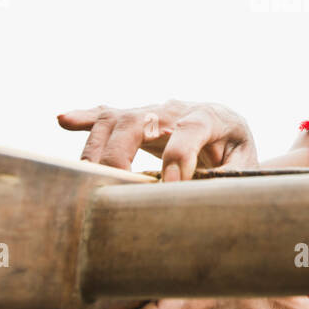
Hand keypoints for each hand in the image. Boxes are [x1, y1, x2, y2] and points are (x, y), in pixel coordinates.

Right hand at [57, 99, 258, 180]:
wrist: (228, 129)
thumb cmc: (235, 152)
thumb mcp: (245, 166)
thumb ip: (227, 180)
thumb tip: (200, 200)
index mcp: (210, 117)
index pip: (191, 128)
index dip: (178, 156)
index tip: (170, 186)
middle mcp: (176, 109)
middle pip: (139, 119)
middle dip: (122, 153)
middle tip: (116, 186)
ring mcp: (151, 111)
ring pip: (114, 119)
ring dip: (97, 147)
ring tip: (86, 177)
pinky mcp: (135, 118)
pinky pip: (105, 115)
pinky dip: (83, 118)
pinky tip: (64, 121)